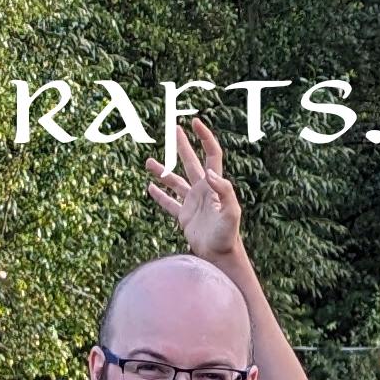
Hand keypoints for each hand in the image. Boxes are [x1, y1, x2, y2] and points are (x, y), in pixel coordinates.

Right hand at [144, 117, 242, 260]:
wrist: (220, 256)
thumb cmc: (228, 235)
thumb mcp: (231, 213)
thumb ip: (224, 191)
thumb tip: (209, 173)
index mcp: (214, 186)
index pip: (211, 155)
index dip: (204, 138)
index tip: (194, 123)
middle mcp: (203, 191)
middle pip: (191, 162)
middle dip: (183, 145)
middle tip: (174, 128)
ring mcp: (192, 203)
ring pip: (175, 182)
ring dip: (163, 171)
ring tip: (148, 162)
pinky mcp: (184, 217)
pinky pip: (169, 203)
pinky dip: (160, 196)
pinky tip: (150, 188)